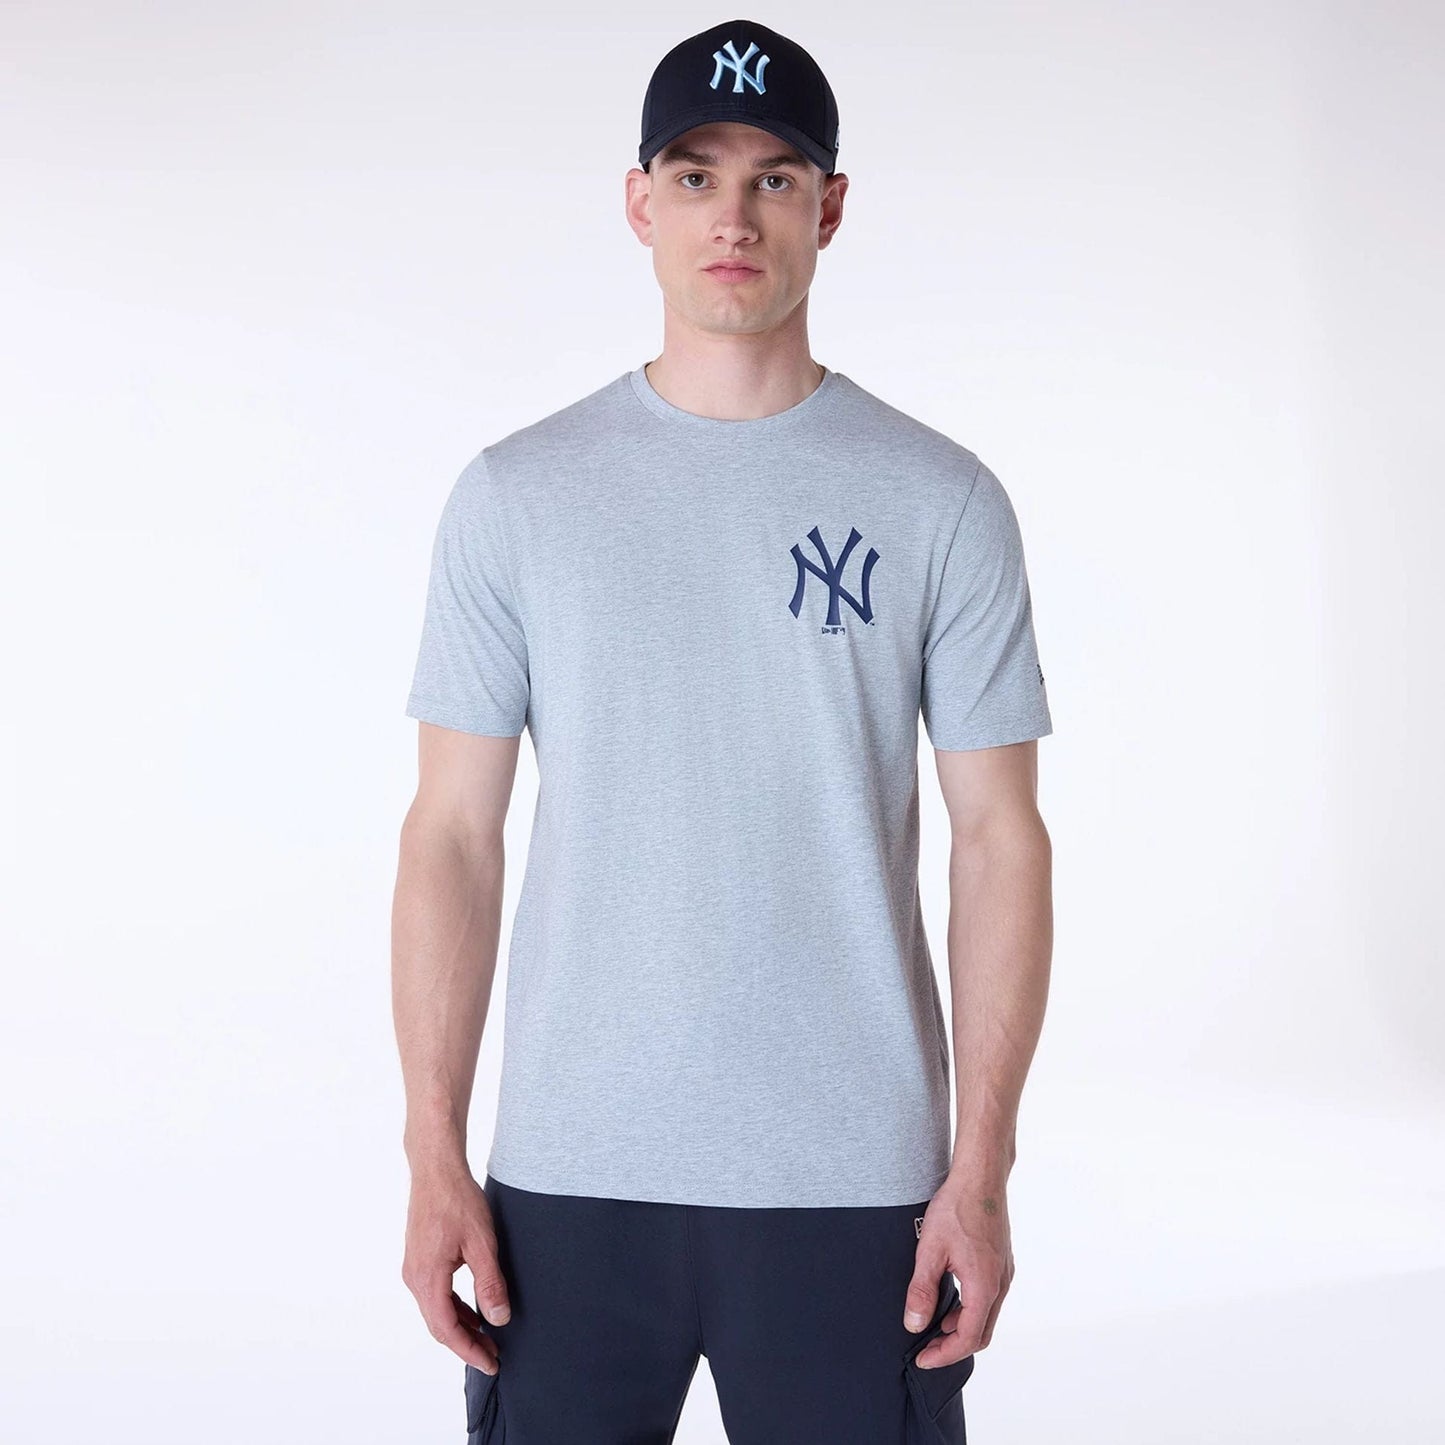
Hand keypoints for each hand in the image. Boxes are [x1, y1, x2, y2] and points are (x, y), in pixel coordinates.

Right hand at [401, 1165, 511, 1374]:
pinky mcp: (419, 1259)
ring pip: (436, 1310)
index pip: (447, 1329)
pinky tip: (473, 1311)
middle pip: (439, 1324)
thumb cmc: (458, 1200)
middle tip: (493, 1356)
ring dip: (461, 1326)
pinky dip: (454, 1307)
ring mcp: (414, 1268)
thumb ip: (490, 1283)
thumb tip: (499, 1319)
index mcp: (427, 1278)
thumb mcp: (482, 1243)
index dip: (469, 1351)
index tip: (490, 1364)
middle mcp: (415, 1278)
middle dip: (466, 1343)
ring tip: (487, 1338)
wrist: (436, 1170)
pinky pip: (436, 1294)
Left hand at [902, 1170, 1013, 1366]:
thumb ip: (922, 1290)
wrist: (980, 1177)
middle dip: (953, 1347)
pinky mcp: (1002, 1263)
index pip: (967, 1339)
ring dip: (962, 1328)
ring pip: (987, 1317)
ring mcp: (1004, 1273)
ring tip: (934, 1326)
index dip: (944, 1355)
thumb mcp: (930, 1250)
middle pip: (981, 1334)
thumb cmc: (956, 1207)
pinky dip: (971, 1310)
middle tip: (927, 1348)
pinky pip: (990, 1298)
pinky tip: (951, 1300)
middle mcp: (1000, 1284)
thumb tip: (914, 1324)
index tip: (922, 1359)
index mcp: (984, 1286)